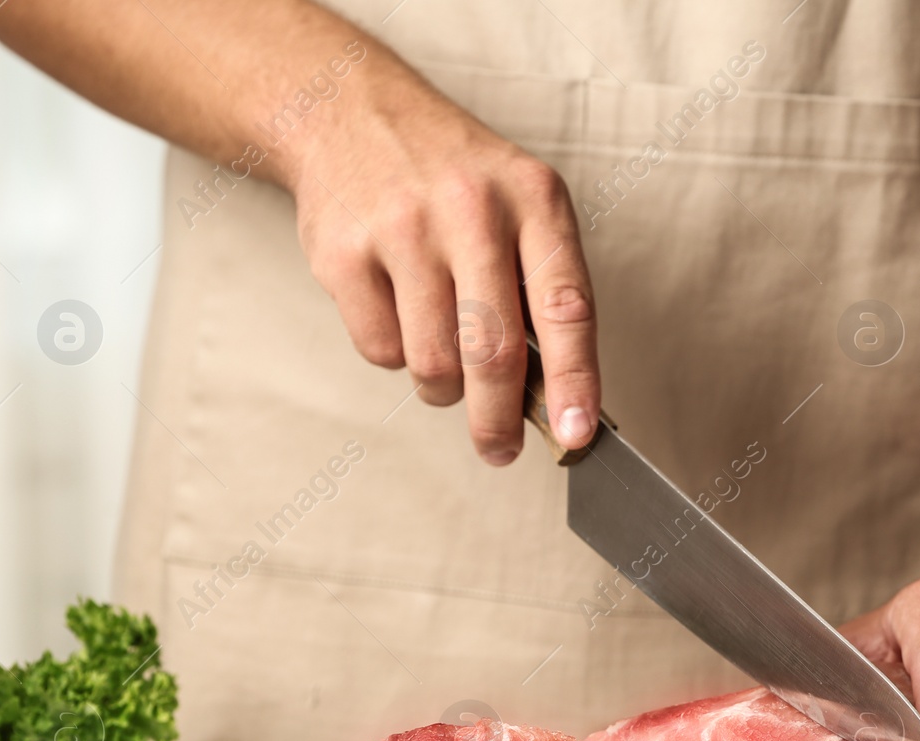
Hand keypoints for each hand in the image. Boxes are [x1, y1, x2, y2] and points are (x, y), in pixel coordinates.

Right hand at [283, 62, 598, 464]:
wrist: (351, 112)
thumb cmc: (454, 179)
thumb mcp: (521, 205)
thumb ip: (543, 288)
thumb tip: (558, 398)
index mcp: (534, 199)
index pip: (567, 307)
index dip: (575, 380)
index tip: (576, 434)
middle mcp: (472, 209)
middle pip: (493, 351)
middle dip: (498, 419)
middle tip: (499, 448)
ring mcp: (402, 228)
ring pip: (433, 362)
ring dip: (442, 386)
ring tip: (444, 356)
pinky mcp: (343, 252)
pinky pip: (380, 349)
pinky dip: (395, 354)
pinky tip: (399, 311)